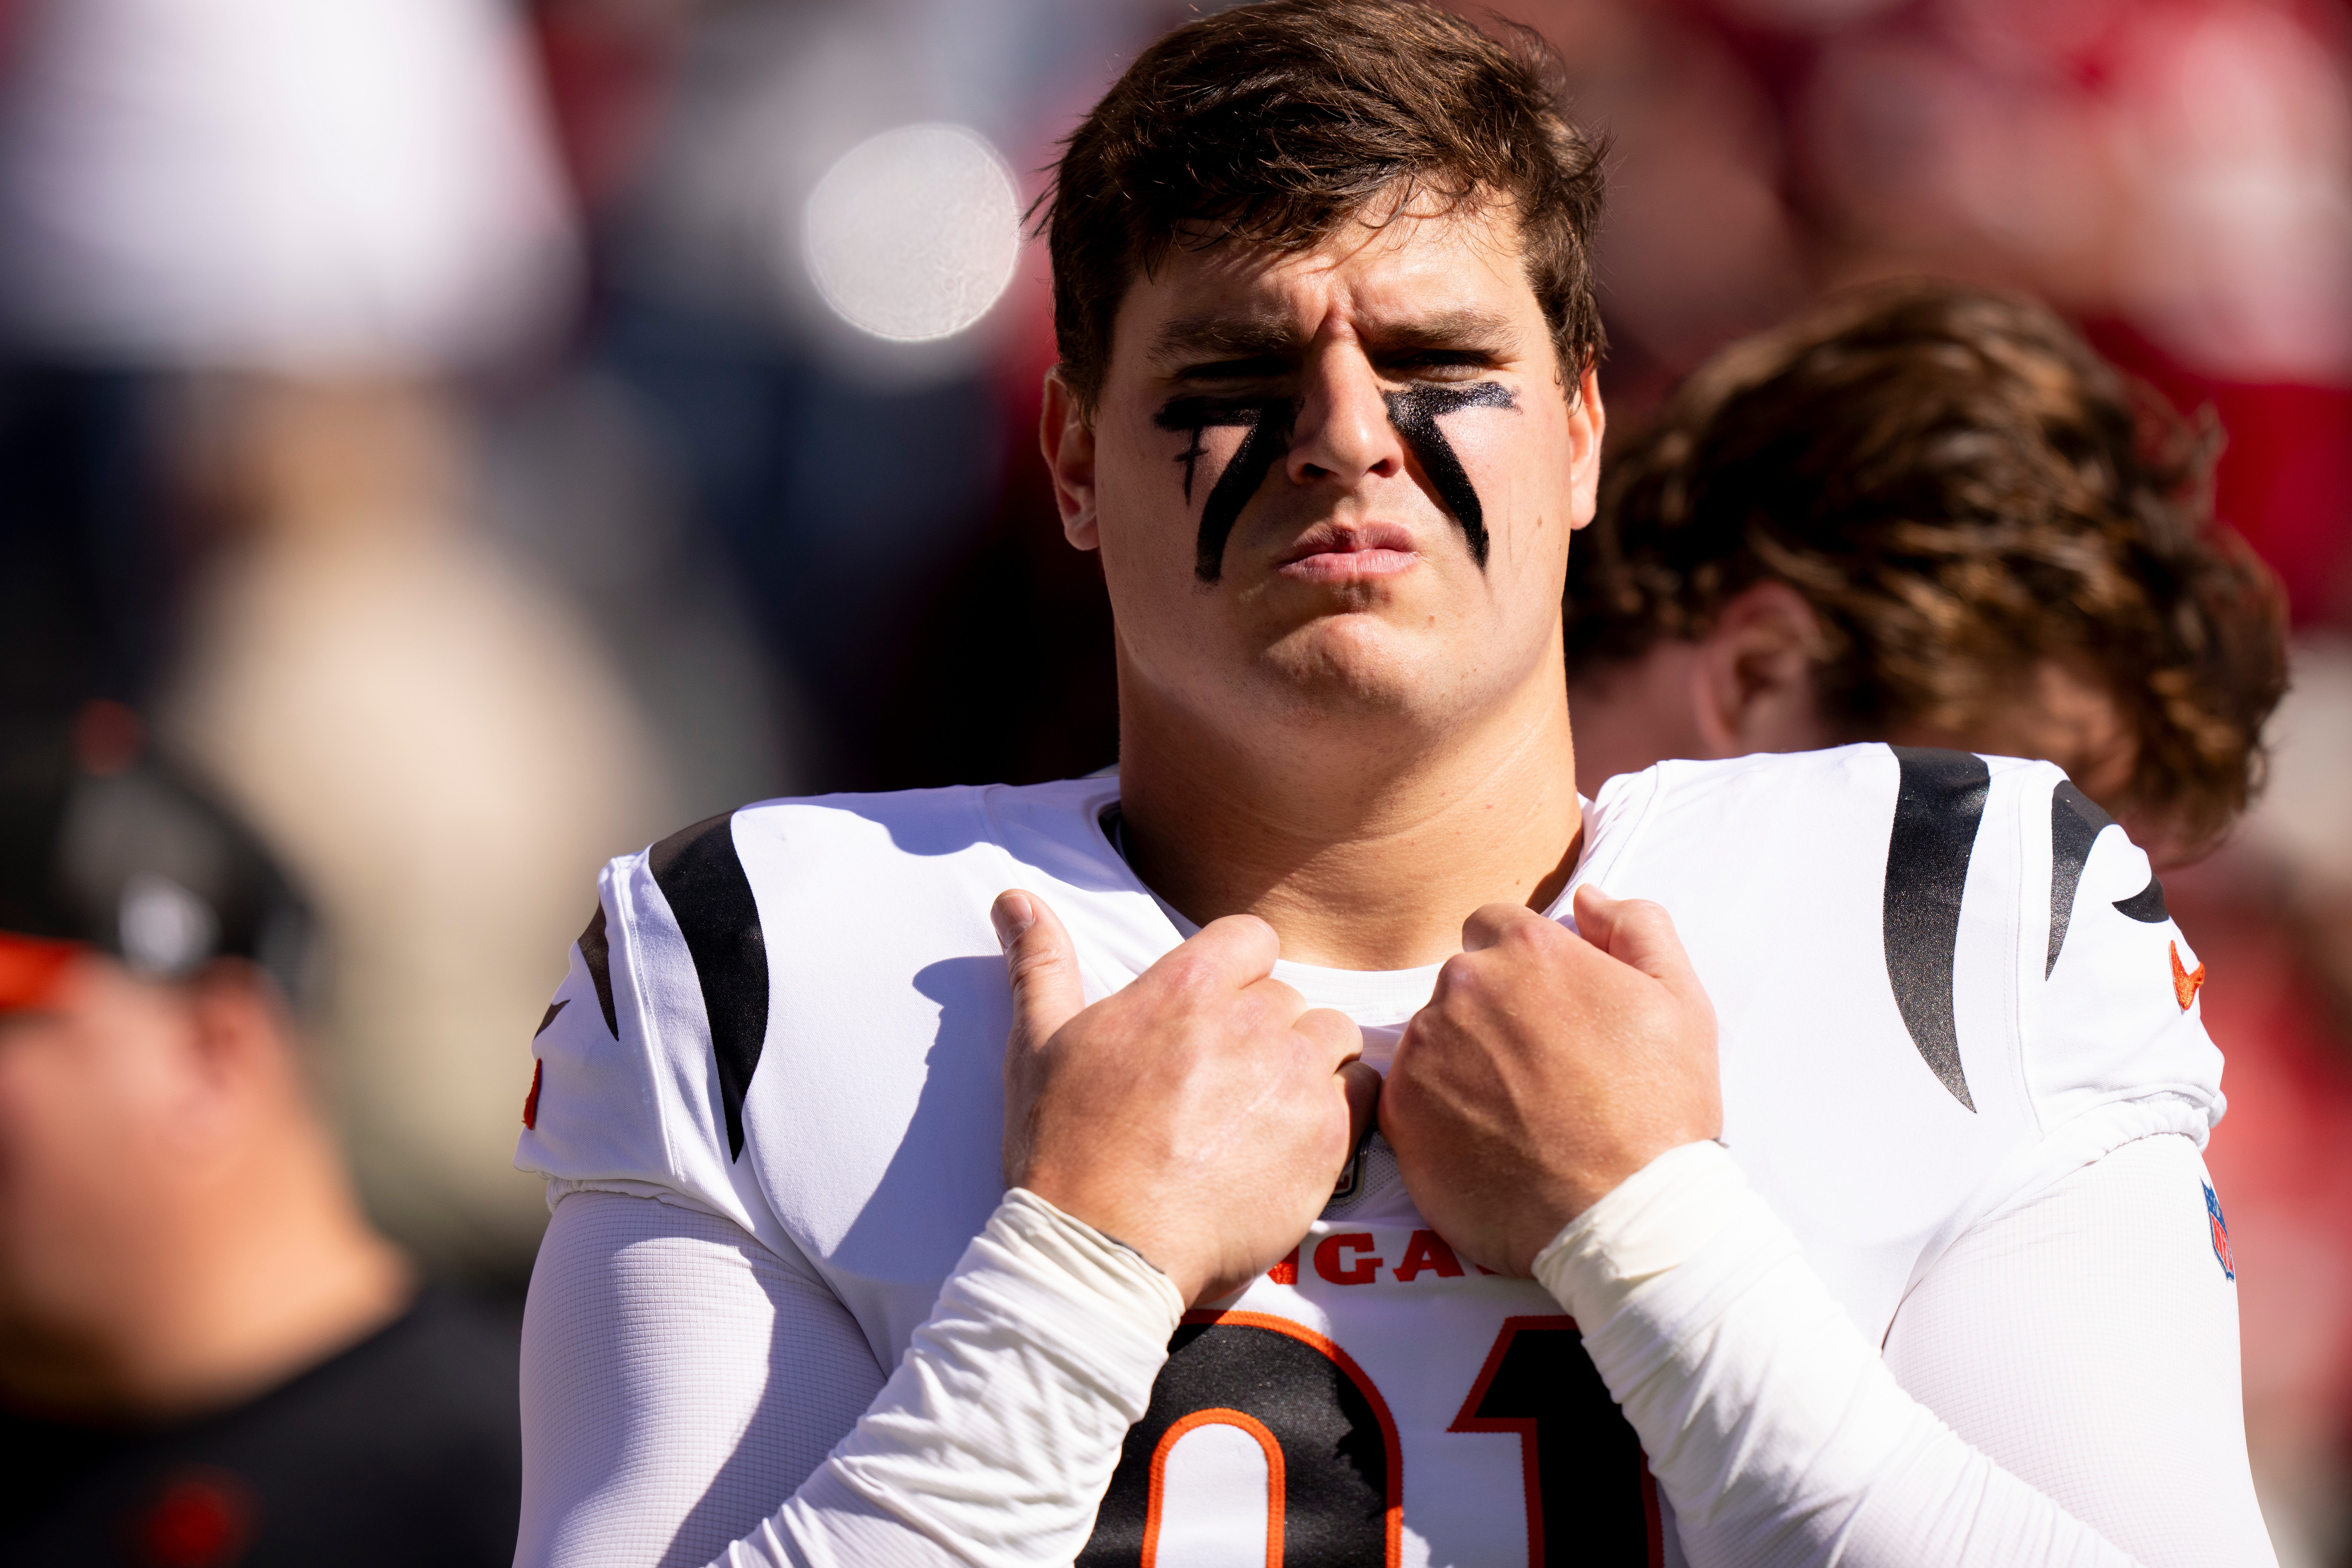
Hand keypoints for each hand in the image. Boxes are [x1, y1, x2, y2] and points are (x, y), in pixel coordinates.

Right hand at [995, 890, 1378, 1303]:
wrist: (1104, 1251)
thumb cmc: (1067, 1148)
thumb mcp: (1040, 1045)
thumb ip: (1041, 963)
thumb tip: (1016, 898)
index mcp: (1188, 988)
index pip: (1252, 937)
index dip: (1240, 970)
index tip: (1220, 1010)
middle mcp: (1252, 1022)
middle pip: (1289, 997)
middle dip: (1265, 1029)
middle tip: (1227, 1083)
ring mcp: (1295, 1080)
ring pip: (1334, 1039)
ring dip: (1310, 1063)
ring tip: (1268, 1109)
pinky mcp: (1328, 1140)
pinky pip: (1365, 1095)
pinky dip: (1343, 1110)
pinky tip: (1300, 1140)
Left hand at [1382, 885, 1719, 1276]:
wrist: (1624, 1216)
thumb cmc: (1660, 1111)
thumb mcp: (1679, 1002)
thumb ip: (1636, 928)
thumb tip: (1586, 898)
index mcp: (1526, 951)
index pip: (1494, 928)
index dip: (1522, 970)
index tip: (1546, 1014)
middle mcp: (1462, 987)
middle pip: (1462, 985)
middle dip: (1494, 1016)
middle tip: (1541, 1073)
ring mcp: (1423, 1049)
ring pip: (1433, 1039)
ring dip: (1464, 1064)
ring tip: (1518, 1115)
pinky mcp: (1399, 1111)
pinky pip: (1409, 1095)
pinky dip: (1439, 1114)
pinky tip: (1487, 1145)